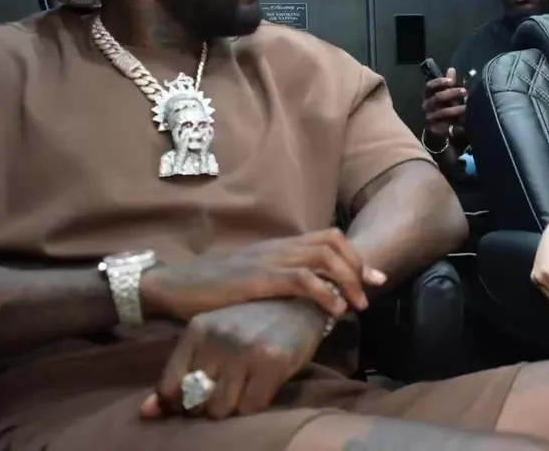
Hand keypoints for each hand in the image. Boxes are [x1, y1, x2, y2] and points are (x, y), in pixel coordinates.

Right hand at [140, 229, 386, 321]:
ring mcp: (269, 260)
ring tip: (355, 305)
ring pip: (324, 258)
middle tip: (369, 293)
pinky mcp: (259, 278)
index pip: (329, 238)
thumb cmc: (212, 289)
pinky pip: (302, 279)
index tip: (373, 278)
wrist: (175, 286)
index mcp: (279, 245)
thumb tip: (305, 295)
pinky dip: (325, 293)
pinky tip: (334, 311)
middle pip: (333, 243)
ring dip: (347, 280)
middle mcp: (279, 247)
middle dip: (358, 267)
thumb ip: (278, 280)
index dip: (355, 256)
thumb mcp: (252, 279)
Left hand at [141, 299, 324, 419]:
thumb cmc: (254, 325)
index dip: (182, 401)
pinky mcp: (272, 361)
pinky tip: (264, 387)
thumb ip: (181, 373)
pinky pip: (251, 408)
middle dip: (209, 404)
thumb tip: (146, 413)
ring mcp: (245, 349)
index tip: (201, 394)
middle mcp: (218, 338)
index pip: (169, 387)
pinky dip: (255, 406)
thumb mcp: (214, 339)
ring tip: (245, 388)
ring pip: (221, 409)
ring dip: (233, 408)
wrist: (303, 303)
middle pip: (196, 401)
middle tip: (229, 389)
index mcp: (197, 329)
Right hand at [421, 67, 466, 141]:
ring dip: (456, 109)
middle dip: (451, 93)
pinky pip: (444, 127)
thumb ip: (449, 82)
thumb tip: (451, 69)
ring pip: (441, 112)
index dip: (439, 82)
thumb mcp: (448, 93)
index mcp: (428, 95)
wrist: (442, 128)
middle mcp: (426, 106)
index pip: (429, 86)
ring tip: (467, 108)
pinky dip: (453, 125)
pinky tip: (463, 124)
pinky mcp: (434, 129)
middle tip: (464, 91)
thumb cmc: (445, 106)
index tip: (451, 81)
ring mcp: (430, 118)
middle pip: (437, 98)